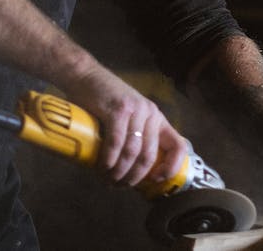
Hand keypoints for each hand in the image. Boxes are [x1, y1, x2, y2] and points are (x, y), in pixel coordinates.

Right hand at [61, 65, 187, 186]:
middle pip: (149, 155)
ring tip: (108, 180)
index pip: (178, 145)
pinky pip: (117, 142)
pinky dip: (109, 159)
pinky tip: (102, 168)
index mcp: (157, 118)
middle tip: (119, 186)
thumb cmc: (104, 102)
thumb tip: (130, 173)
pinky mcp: (118, 110)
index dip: (172, 167)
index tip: (157, 181)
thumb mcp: (127, 119)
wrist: (85, 76)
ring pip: (133, 152)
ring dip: (119, 171)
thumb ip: (132, 137)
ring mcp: (136, 110)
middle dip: (134, 177)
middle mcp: (151, 114)